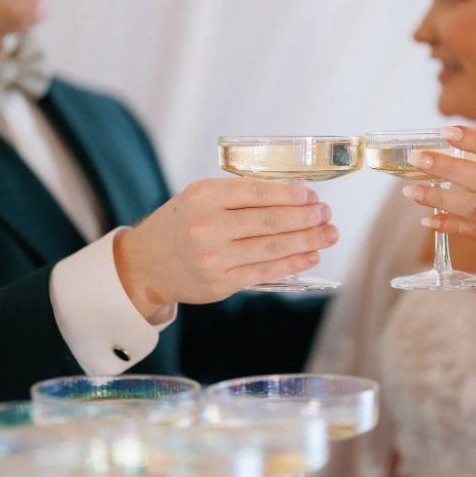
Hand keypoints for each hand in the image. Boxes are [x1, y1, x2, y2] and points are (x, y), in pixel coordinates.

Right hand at [115, 178, 338, 310]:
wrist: (146, 264)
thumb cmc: (181, 223)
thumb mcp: (200, 197)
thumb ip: (240, 195)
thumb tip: (294, 192)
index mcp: (203, 197)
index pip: (255, 192)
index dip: (289, 194)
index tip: (311, 194)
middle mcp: (208, 228)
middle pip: (269, 222)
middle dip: (305, 217)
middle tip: (326, 213)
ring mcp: (215, 259)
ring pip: (272, 248)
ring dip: (307, 240)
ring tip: (329, 233)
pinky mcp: (222, 284)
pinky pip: (265, 271)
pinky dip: (292, 263)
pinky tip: (311, 254)